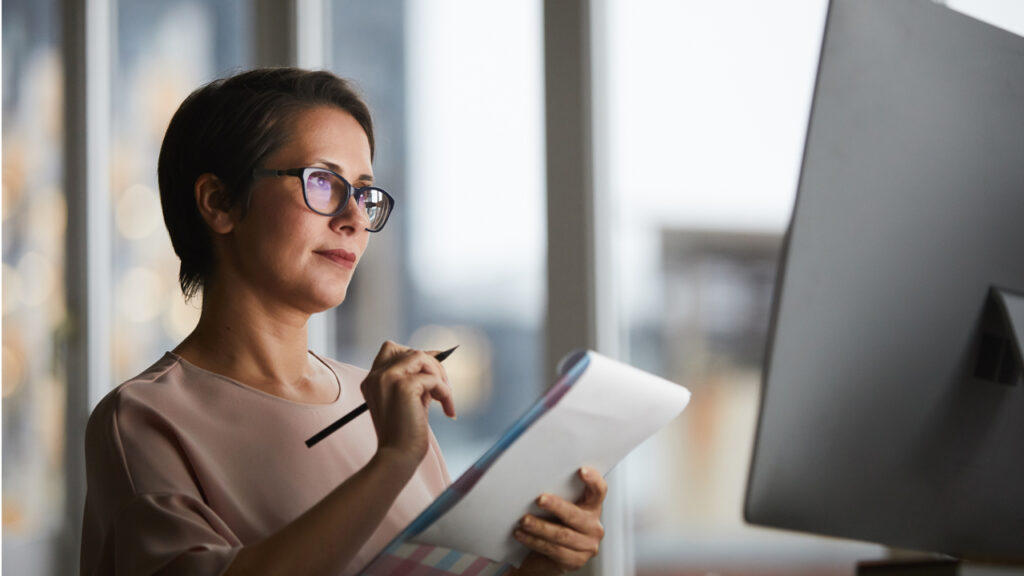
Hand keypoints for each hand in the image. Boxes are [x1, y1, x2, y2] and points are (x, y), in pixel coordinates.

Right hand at [361, 341, 455, 468]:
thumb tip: (436, 356)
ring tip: (445, 398)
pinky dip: (445, 393)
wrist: (398, 457)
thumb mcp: (409, 400)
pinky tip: (447, 410)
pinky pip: (433, 379)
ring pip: (422, 358)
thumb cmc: (405, 433)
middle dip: (433, 366)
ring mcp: (387, 378)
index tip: (434, 368)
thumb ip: (416, 379)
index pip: (391, 349)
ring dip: (439, 376)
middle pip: (410, 351)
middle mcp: (376, 376)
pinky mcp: (403, 386)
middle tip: (443, 388)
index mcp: (372, 380)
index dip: (416, 354)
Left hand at [514, 467, 607, 574]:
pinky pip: (553, 550)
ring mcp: (587, 546)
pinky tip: (522, 535)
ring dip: (540, 527)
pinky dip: (534, 541)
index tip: (581, 471)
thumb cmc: (552, 525)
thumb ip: (557, 495)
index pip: (599, 491)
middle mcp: (594, 527)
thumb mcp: (557, 509)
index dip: (593, 480)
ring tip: (523, 520)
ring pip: (562, 534)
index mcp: (592, 508)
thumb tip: (536, 480)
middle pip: (576, 515)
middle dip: (556, 506)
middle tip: (539, 499)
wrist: (545, 558)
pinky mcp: (575, 561)